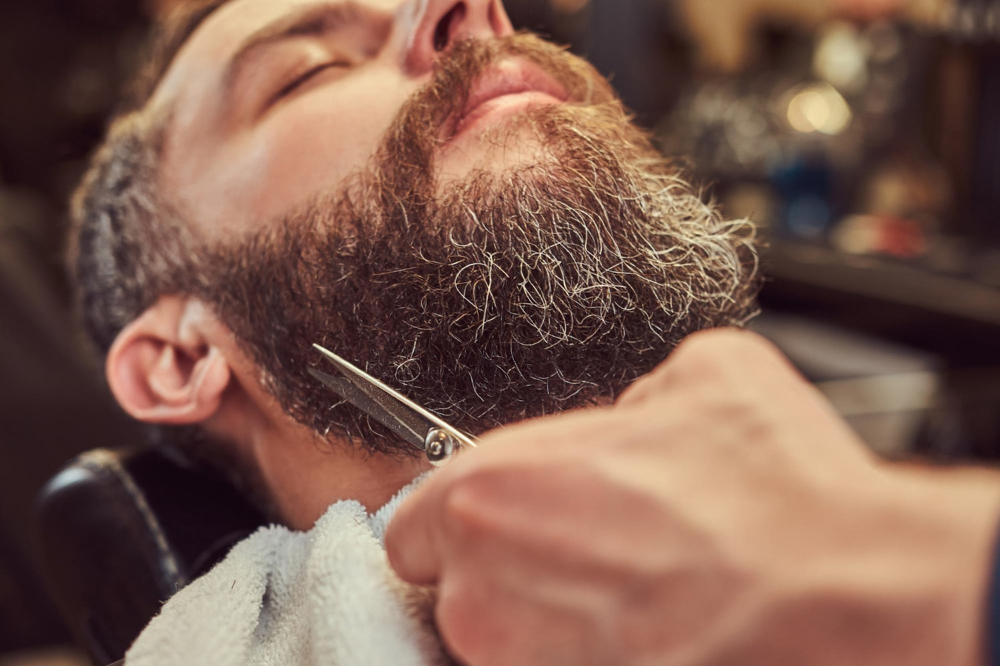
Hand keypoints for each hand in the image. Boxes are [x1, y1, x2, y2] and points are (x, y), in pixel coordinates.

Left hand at [386, 329, 999, 665]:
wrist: (845, 594)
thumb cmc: (775, 494)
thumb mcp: (706, 376)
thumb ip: (634, 399)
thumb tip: (630, 423)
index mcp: (491, 485)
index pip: (413, 519)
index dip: (458, 522)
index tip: (502, 526)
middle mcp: (482, 582)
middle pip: (456, 587)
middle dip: (509, 573)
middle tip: (589, 561)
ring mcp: (518, 660)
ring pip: (499, 643)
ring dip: (545, 625)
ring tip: (631, 603)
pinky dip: (582, 656)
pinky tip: (647, 636)